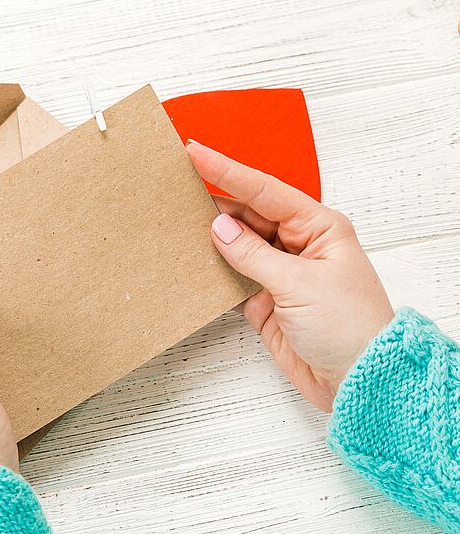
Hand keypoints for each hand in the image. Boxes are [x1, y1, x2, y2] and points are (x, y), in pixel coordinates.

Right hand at [186, 141, 394, 411]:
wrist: (358, 380)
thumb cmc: (349, 327)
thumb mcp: (299, 284)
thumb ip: (253, 255)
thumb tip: (218, 227)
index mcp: (319, 227)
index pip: (265, 191)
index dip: (228, 171)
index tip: (195, 153)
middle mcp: (299, 245)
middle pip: (248, 214)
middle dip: (214, 201)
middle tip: (176, 186)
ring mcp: (280, 273)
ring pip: (237, 245)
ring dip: (210, 237)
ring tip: (175, 220)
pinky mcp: (265, 301)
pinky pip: (232, 277)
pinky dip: (212, 271)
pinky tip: (190, 261)